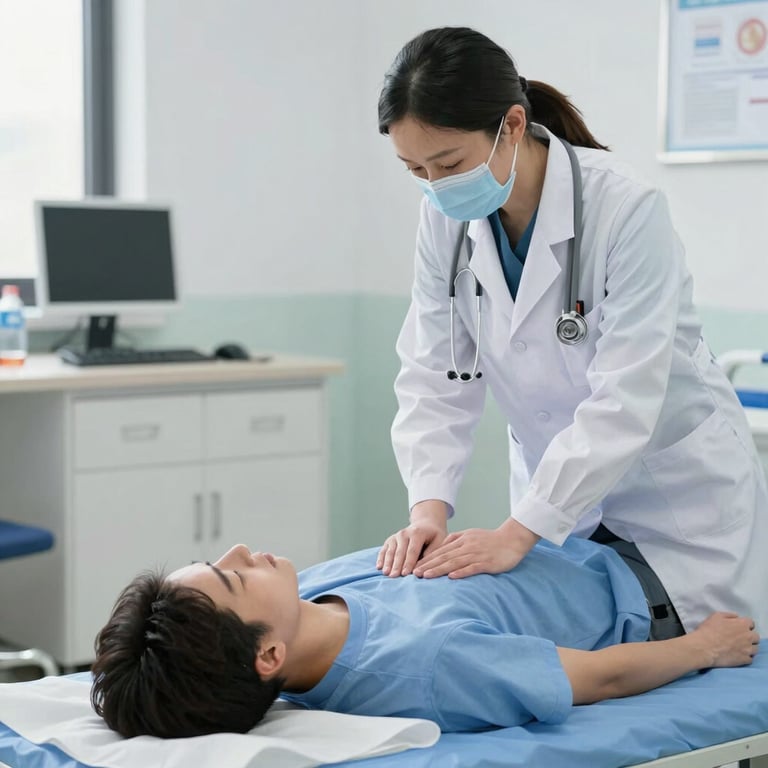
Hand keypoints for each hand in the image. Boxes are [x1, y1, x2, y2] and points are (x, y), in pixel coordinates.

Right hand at [377, 501, 447, 576]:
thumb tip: (423, 565)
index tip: (406, 574)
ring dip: (388, 563)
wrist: (425, 525)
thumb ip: (432, 552)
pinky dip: (381, 558)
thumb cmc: (433, 536)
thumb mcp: (439, 540)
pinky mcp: (390, 540)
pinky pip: (384, 550)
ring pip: (390, 551)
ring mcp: (396, 536)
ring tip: (386, 573)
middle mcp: (404, 533)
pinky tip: (379, 567)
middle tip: (394, 577)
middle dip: (397, 565)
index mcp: (417, 533)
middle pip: (400, 552)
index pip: (412, 550)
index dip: (409, 563)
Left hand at [413, 517, 539, 578]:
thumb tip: (441, 547)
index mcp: (462, 540)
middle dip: (428, 565)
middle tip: (414, 573)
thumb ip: (455, 540)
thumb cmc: (490, 539)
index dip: (427, 559)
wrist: (512, 539)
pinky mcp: (487, 563)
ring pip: (454, 562)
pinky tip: (451, 577)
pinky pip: (472, 568)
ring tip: (426, 576)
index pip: (441, 551)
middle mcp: (467, 546)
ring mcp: (477, 554)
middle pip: (444, 557)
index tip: (415, 566)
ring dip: (439, 569)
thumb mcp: (470, 535)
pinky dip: (461, 572)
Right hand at [689, 612, 759, 667]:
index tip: (739, 628)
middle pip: (756, 637)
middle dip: (749, 636)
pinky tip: (737, 655)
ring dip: (749, 647)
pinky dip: (745, 657)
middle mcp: (748, 636)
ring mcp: (748, 649)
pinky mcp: (745, 660)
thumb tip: (737, 617)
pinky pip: (750, 659)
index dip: (744, 625)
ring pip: (755, 649)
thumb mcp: (716, 616)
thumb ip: (729, 615)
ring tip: (740, 648)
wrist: (704, 647)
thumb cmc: (708, 630)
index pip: (751, 623)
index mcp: (742, 624)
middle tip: (739, 638)